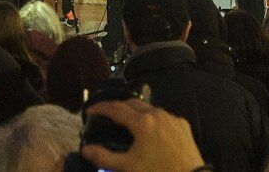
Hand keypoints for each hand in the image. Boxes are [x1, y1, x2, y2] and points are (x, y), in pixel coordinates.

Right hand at [81, 98, 203, 171]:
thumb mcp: (128, 167)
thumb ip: (104, 157)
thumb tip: (86, 149)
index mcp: (142, 122)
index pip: (116, 108)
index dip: (100, 108)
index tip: (90, 111)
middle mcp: (157, 114)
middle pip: (132, 103)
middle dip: (117, 107)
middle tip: (106, 115)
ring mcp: (172, 117)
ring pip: (149, 108)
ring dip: (135, 112)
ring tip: (126, 122)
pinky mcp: (182, 124)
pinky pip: (163, 116)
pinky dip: (152, 119)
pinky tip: (149, 131)